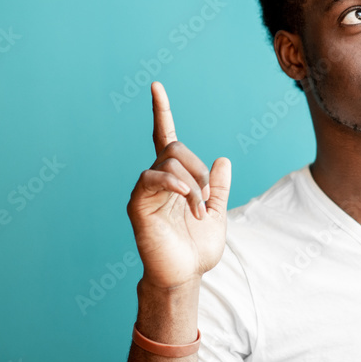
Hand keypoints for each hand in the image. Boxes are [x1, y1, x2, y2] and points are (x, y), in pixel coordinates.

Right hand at [126, 81, 229, 289]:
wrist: (185, 276)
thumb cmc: (197, 248)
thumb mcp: (217, 212)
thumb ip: (218, 187)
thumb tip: (222, 159)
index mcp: (175, 179)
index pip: (166, 137)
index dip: (161, 112)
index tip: (156, 86)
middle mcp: (157, 180)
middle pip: (176, 148)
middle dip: (198, 169)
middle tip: (206, 200)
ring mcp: (146, 192)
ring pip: (168, 161)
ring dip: (192, 184)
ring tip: (199, 210)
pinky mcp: (138, 205)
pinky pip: (151, 178)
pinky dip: (174, 183)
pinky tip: (187, 198)